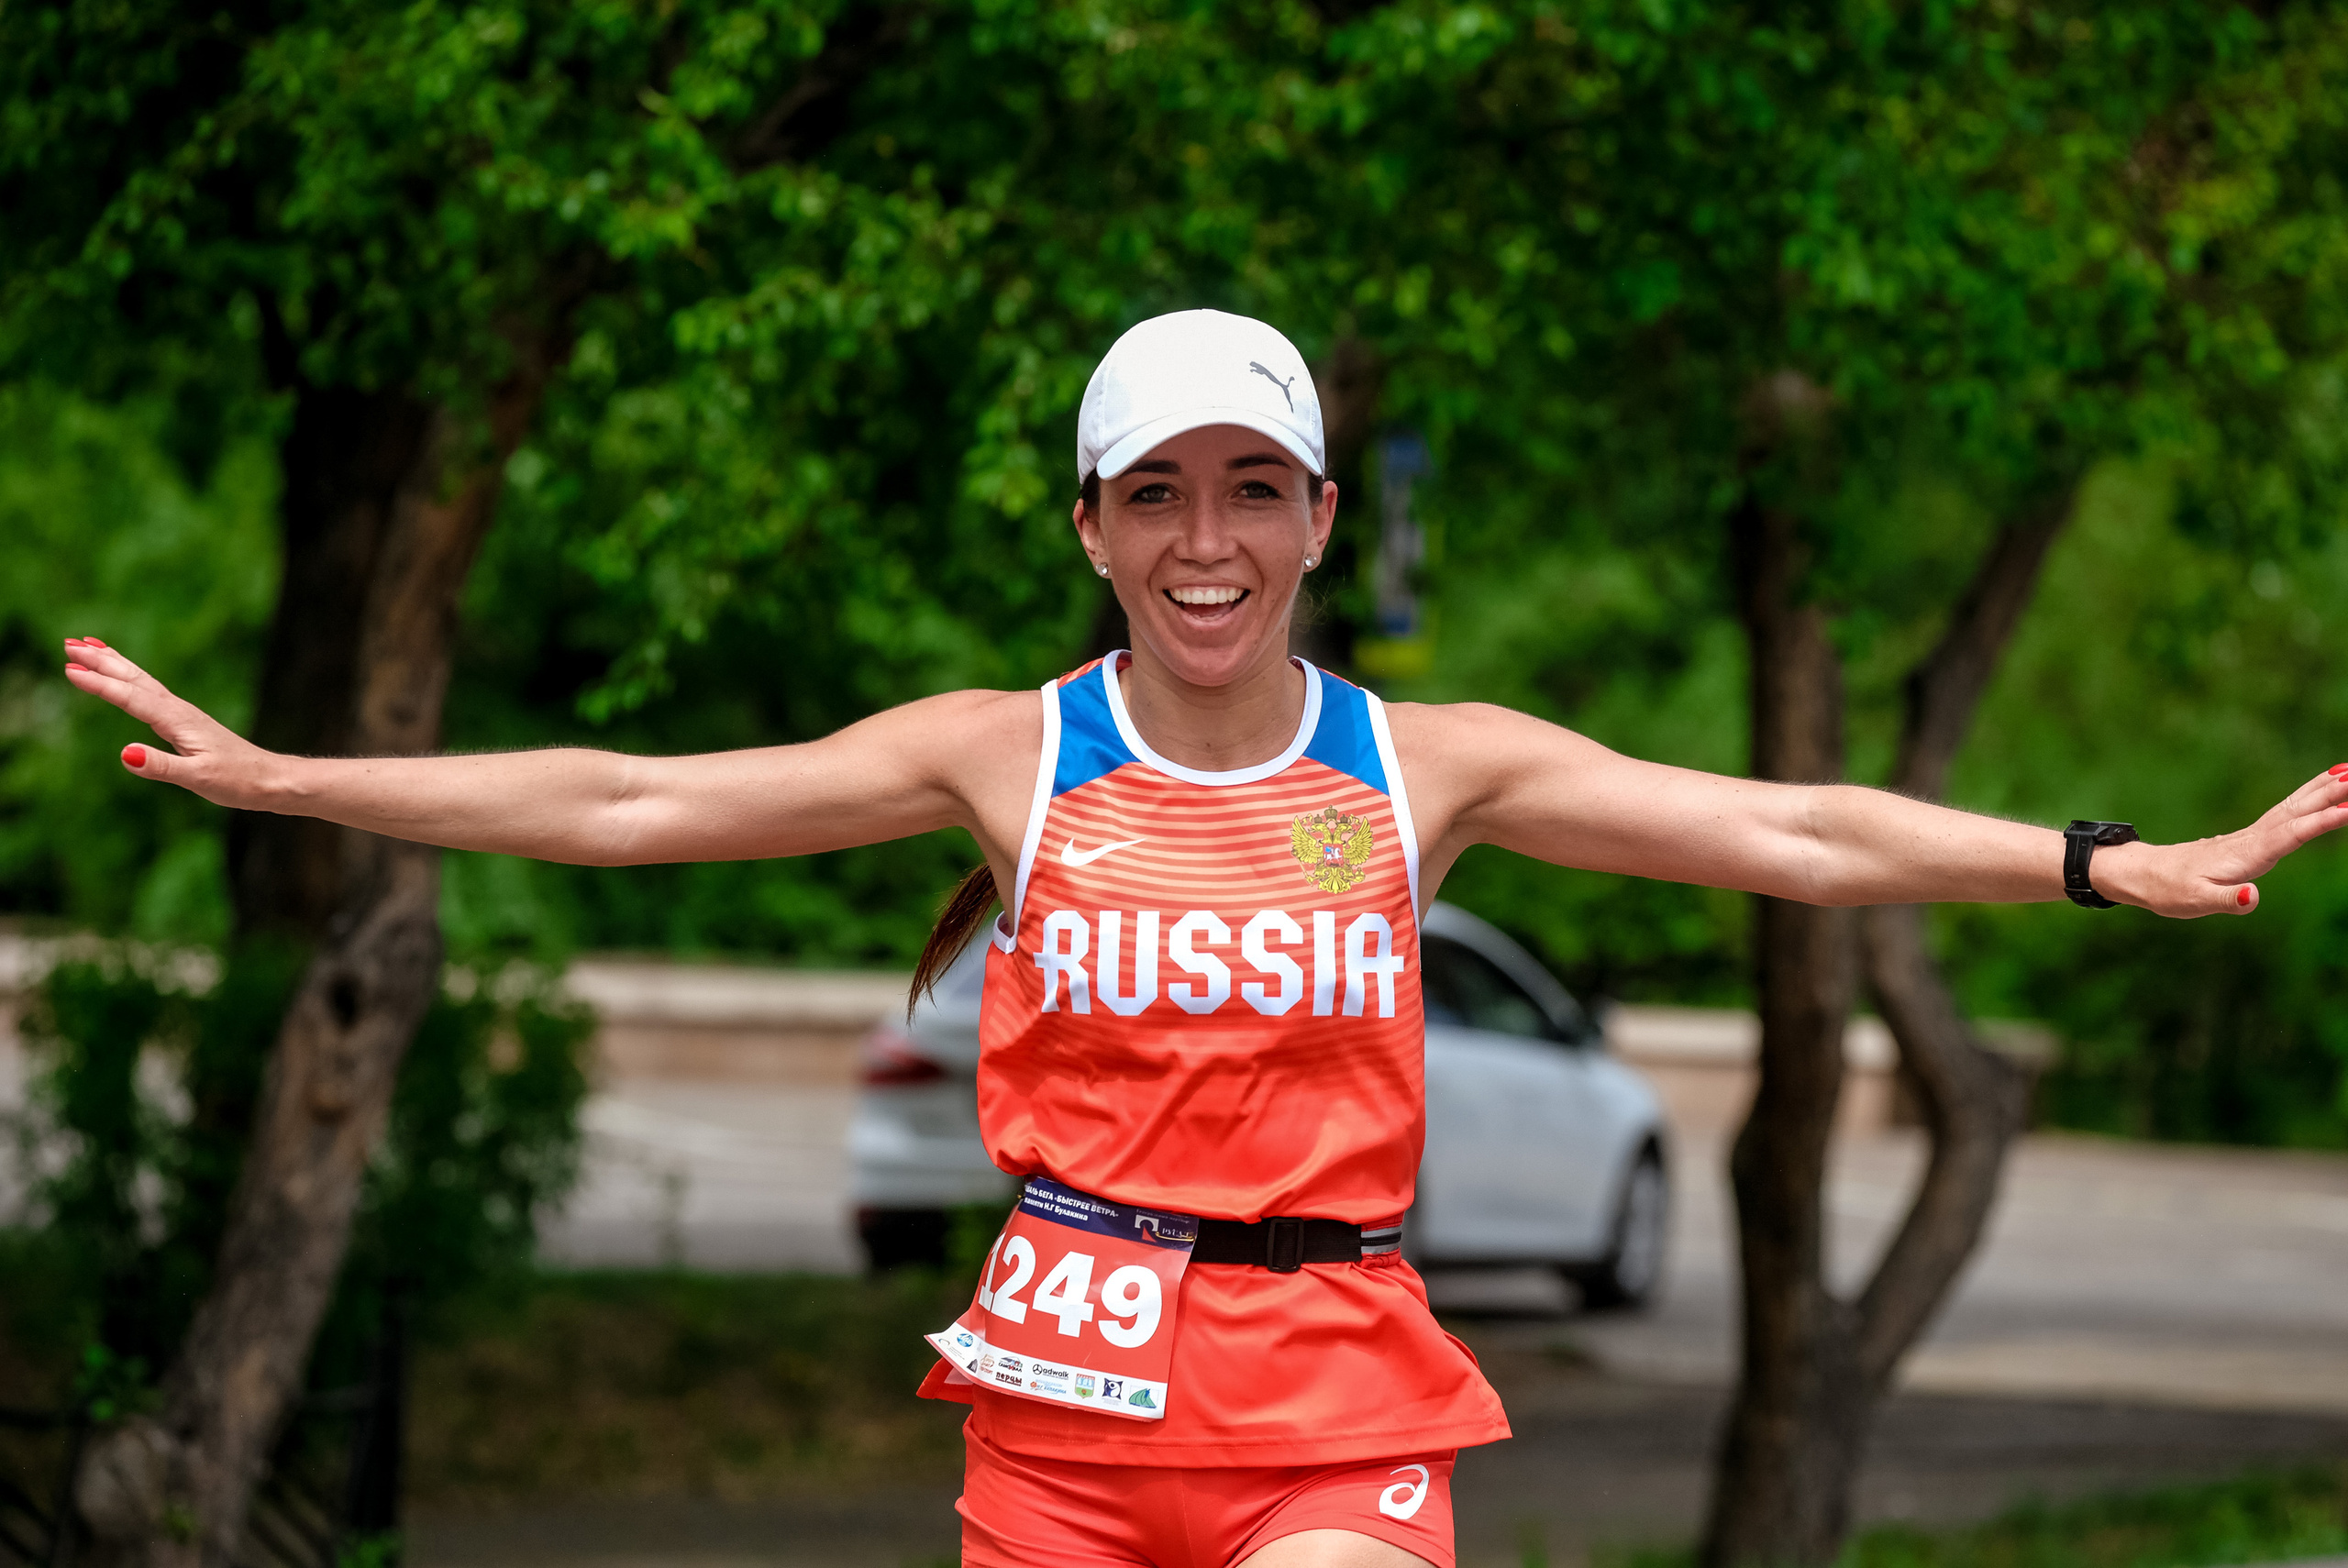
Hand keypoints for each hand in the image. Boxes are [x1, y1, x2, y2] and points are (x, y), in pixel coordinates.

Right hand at [61, 638, 280, 809]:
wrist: (269, 779)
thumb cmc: (237, 781)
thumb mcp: (198, 778)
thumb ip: (161, 766)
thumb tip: (126, 754)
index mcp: (177, 721)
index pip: (131, 697)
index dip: (100, 684)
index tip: (69, 669)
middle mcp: (178, 711)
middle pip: (134, 679)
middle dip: (102, 661)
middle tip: (69, 642)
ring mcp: (182, 714)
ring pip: (142, 681)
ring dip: (114, 663)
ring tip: (88, 645)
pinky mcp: (185, 721)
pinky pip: (150, 692)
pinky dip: (131, 679)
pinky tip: (125, 679)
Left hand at [2099, 765, 2347, 916]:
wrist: (2145, 874)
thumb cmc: (2170, 891)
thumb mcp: (2195, 901)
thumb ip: (2227, 900)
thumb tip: (2253, 896)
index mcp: (2246, 853)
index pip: (2291, 835)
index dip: (2321, 822)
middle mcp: (2253, 839)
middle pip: (2297, 811)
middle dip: (2330, 794)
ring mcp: (2252, 835)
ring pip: (2294, 806)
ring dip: (2322, 789)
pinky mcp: (2251, 837)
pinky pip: (2287, 812)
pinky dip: (2308, 798)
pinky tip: (2321, 792)